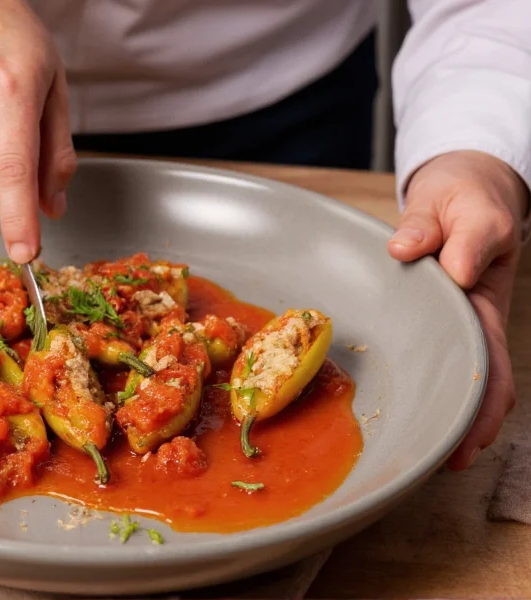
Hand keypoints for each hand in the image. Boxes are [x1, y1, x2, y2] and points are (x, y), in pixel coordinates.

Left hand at [388, 150, 527, 468]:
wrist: (465, 189)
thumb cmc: (462, 195)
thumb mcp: (449, 202)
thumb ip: (432, 228)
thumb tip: (410, 253)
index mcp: (480, 287)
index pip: (486, 345)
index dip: (485, 387)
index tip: (477, 419)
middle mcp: (475, 311)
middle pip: (483, 372)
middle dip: (474, 416)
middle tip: (456, 459)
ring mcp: (460, 318)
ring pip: (466, 372)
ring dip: (459, 412)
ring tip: (444, 456)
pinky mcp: (441, 318)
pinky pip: (444, 355)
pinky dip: (439, 384)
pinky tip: (425, 412)